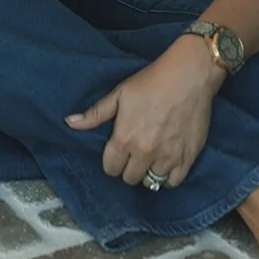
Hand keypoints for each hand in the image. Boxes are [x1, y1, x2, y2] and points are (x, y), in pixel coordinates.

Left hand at [66, 39, 221, 187]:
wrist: (188, 75)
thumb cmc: (151, 81)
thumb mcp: (119, 94)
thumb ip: (95, 113)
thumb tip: (69, 122)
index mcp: (125, 138)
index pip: (110, 169)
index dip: (111, 162)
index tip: (117, 152)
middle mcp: (144, 152)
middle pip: (129, 178)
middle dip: (128, 168)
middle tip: (133, 153)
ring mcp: (167, 157)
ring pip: (151, 182)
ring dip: (147, 172)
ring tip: (149, 158)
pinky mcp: (187, 158)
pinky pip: (173, 182)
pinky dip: (168, 177)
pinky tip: (165, 163)